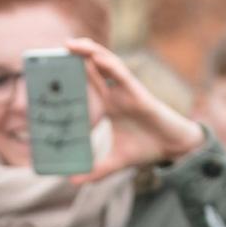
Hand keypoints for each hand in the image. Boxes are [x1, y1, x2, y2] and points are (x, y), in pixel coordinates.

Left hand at [64, 37, 206, 184]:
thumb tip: (72, 181)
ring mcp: (128, 91)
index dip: (74, 73)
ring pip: (107, 65)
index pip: (89, 83)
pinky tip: (96, 57)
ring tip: (71, 44)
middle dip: (78, 56)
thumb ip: (95, 171)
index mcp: (110, 105)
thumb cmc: (146, 148)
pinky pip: (122, 75)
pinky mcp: (139, 94)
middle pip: (95, 68)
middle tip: (57, 49)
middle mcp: (117, 94)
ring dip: (90, 52)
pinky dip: (109, 64)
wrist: (172, 149)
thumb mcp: (115, 162)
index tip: (53, 69)